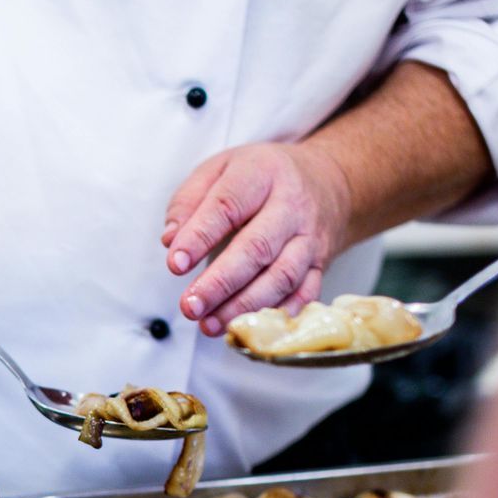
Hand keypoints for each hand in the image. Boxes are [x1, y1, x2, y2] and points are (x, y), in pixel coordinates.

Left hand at [163, 142, 353, 335]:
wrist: (328, 181)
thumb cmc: (261, 178)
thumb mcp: (220, 170)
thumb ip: (188, 201)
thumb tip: (169, 240)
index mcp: (262, 175)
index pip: (228, 206)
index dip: (199, 237)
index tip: (175, 264)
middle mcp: (292, 206)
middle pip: (258, 248)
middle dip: (220, 283)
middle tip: (190, 306)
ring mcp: (310, 238)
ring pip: (282, 277)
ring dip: (243, 306)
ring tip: (209, 323)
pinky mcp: (321, 264)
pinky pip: (304, 294)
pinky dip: (277, 315)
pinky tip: (248, 327)